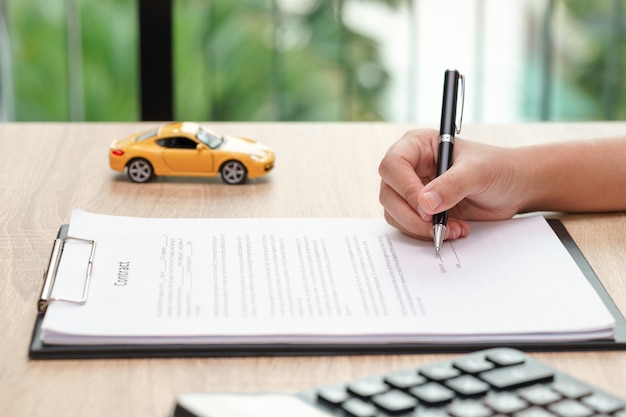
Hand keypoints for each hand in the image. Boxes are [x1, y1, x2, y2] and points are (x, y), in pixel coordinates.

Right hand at [378, 129, 525, 240]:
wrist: (514, 188)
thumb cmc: (498, 168)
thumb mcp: (478, 172)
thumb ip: (452, 185)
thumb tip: (425, 203)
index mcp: (418, 145)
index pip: (393, 165)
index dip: (405, 188)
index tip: (426, 207)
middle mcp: (409, 167)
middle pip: (388, 193)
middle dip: (411, 215)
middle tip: (436, 225)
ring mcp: (411, 190)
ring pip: (393, 213)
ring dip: (420, 228)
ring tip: (453, 228)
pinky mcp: (418, 210)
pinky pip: (406, 225)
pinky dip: (426, 234)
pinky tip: (453, 229)